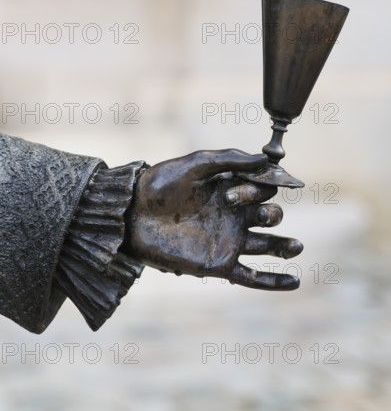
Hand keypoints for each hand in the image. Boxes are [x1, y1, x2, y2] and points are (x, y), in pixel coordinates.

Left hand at [124, 149, 302, 289]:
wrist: (131, 215)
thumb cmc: (160, 185)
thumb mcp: (195, 163)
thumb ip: (230, 159)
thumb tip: (265, 159)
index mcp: (231, 190)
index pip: (264, 190)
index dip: (259, 188)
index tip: (236, 188)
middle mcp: (234, 216)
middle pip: (270, 215)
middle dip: (268, 212)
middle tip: (235, 205)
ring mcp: (228, 241)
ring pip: (267, 245)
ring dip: (285, 246)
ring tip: (296, 246)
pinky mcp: (218, 264)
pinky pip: (251, 276)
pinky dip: (273, 281)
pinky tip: (294, 281)